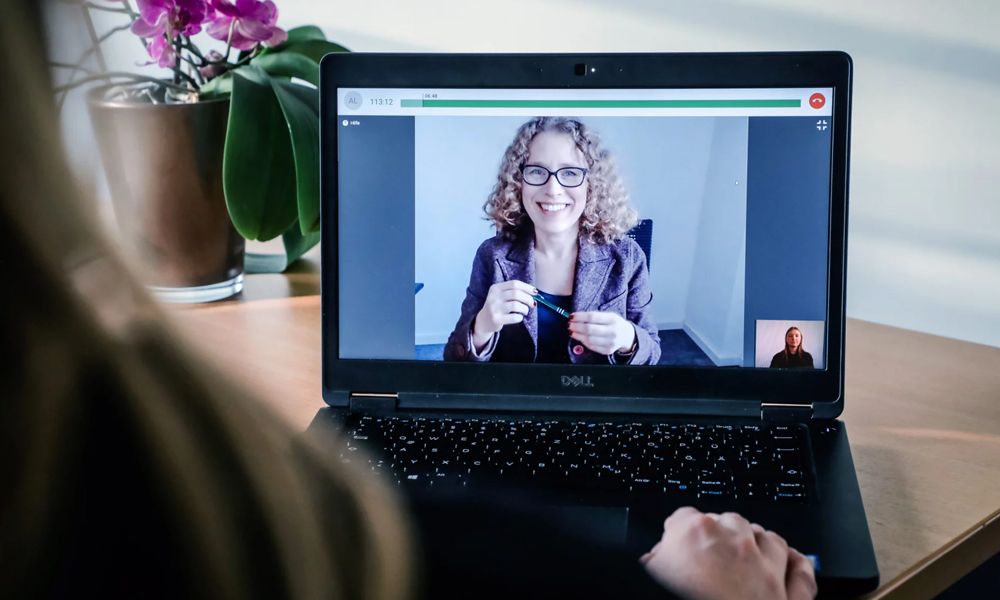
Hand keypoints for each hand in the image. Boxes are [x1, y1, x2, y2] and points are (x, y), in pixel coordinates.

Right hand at [472, 280, 535, 349]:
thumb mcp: (501, 295)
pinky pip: (514, 317)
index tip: (535, 292)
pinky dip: (520, 317)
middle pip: (516, 293)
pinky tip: (519, 317)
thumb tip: (534, 292)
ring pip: (516, 305)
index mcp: (496, 288)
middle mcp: (494, 296)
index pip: (514, 284)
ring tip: (525, 311)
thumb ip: (514, 291)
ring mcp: (494, 308)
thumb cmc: (498, 306)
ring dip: (525, 308)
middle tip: (532, 304)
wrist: (483, 321)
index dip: (527, 287)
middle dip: (528, 299)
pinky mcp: (496, 319)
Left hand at [568, 311, 635, 354]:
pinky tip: (580, 337)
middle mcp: (613, 331)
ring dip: (578, 335)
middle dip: (576, 327)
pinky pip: (592, 346)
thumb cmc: (614, 324)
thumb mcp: (609, 316)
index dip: (580, 317)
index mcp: (613, 319)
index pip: (592, 317)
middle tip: (569, 325)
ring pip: (589, 339)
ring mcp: (611, 342)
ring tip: (572, 332)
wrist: (628, 336)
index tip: (571, 316)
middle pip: (589, 329)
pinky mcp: (608, 350)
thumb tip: (576, 317)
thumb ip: (594, 316)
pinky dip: (583, 342)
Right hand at [640, 506, 816, 599]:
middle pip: (728, 521)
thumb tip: (656, 560)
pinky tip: (791, 562)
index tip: (672, 548)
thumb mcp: (653, 581)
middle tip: (701, 560)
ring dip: (757, 542)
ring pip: (768, 539)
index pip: (683, 518)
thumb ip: (655, 565)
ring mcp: (768, 569)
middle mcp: (736, 544)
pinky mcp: (792, 598)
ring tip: (743, 556)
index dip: (677, 535)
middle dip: (717, 535)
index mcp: (695, 535)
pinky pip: (801, 573)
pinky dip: (797, 565)